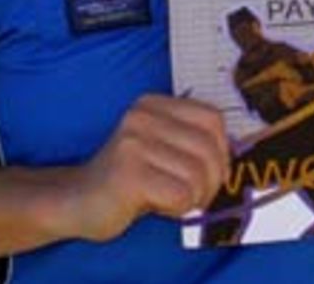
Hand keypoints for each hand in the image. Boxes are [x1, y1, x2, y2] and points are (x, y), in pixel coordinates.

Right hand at [64, 94, 229, 241]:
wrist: (78, 200)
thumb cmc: (130, 179)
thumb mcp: (163, 148)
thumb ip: (193, 142)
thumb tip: (235, 153)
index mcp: (154, 104)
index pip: (212, 118)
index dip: (222, 150)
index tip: (210, 172)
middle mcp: (143, 116)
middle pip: (210, 148)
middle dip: (210, 181)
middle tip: (192, 195)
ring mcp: (134, 142)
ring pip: (198, 175)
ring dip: (191, 197)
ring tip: (167, 198)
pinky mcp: (128, 173)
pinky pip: (181, 194)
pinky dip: (176, 208)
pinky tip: (155, 205)